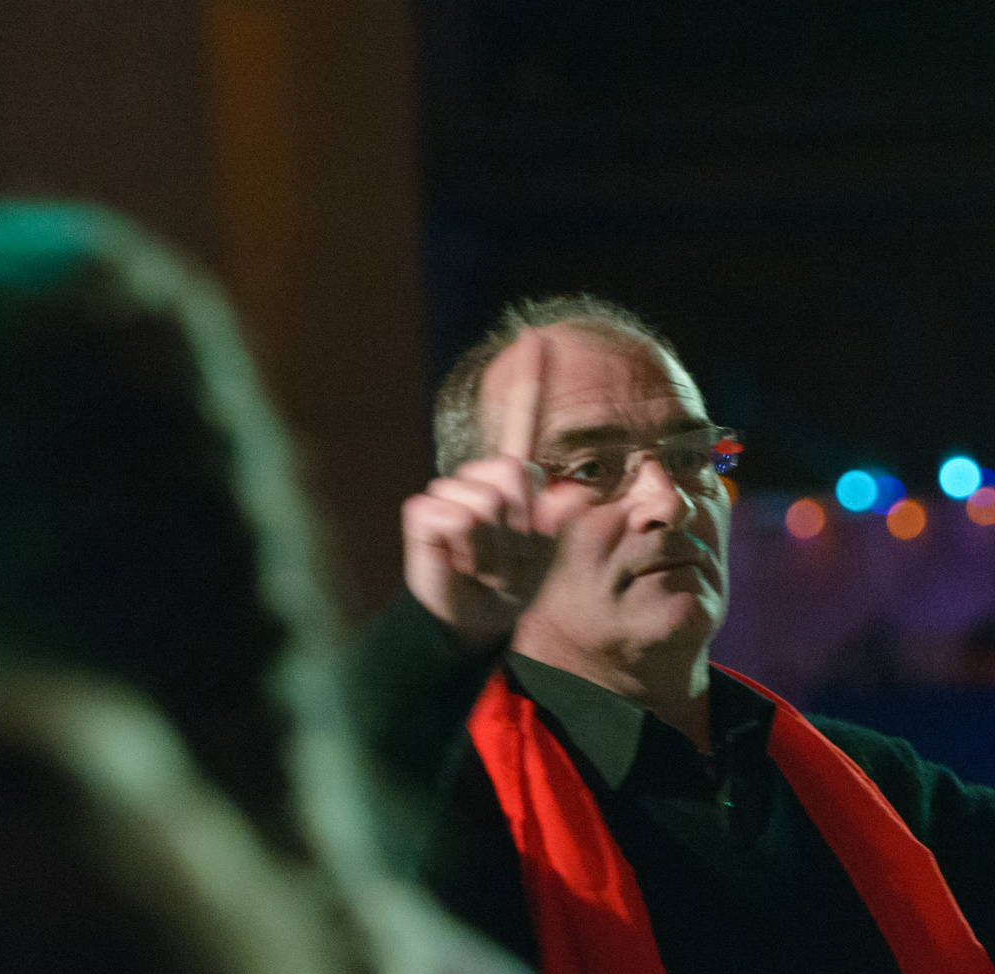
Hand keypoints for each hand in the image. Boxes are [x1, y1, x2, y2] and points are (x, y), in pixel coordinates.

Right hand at [401, 332, 590, 648]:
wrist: (476, 615)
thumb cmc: (511, 581)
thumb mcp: (543, 548)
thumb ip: (554, 516)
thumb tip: (572, 494)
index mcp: (512, 479)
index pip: (523, 421)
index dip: (531, 380)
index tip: (538, 336)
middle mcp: (479, 479)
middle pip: (513, 474)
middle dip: (518, 522)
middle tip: (505, 552)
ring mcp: (448, 493)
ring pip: (486, 503)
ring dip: (493, 545)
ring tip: (483, 561)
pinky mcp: (422, 513)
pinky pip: (456, 520)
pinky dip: (466, 551)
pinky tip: (459, 561)